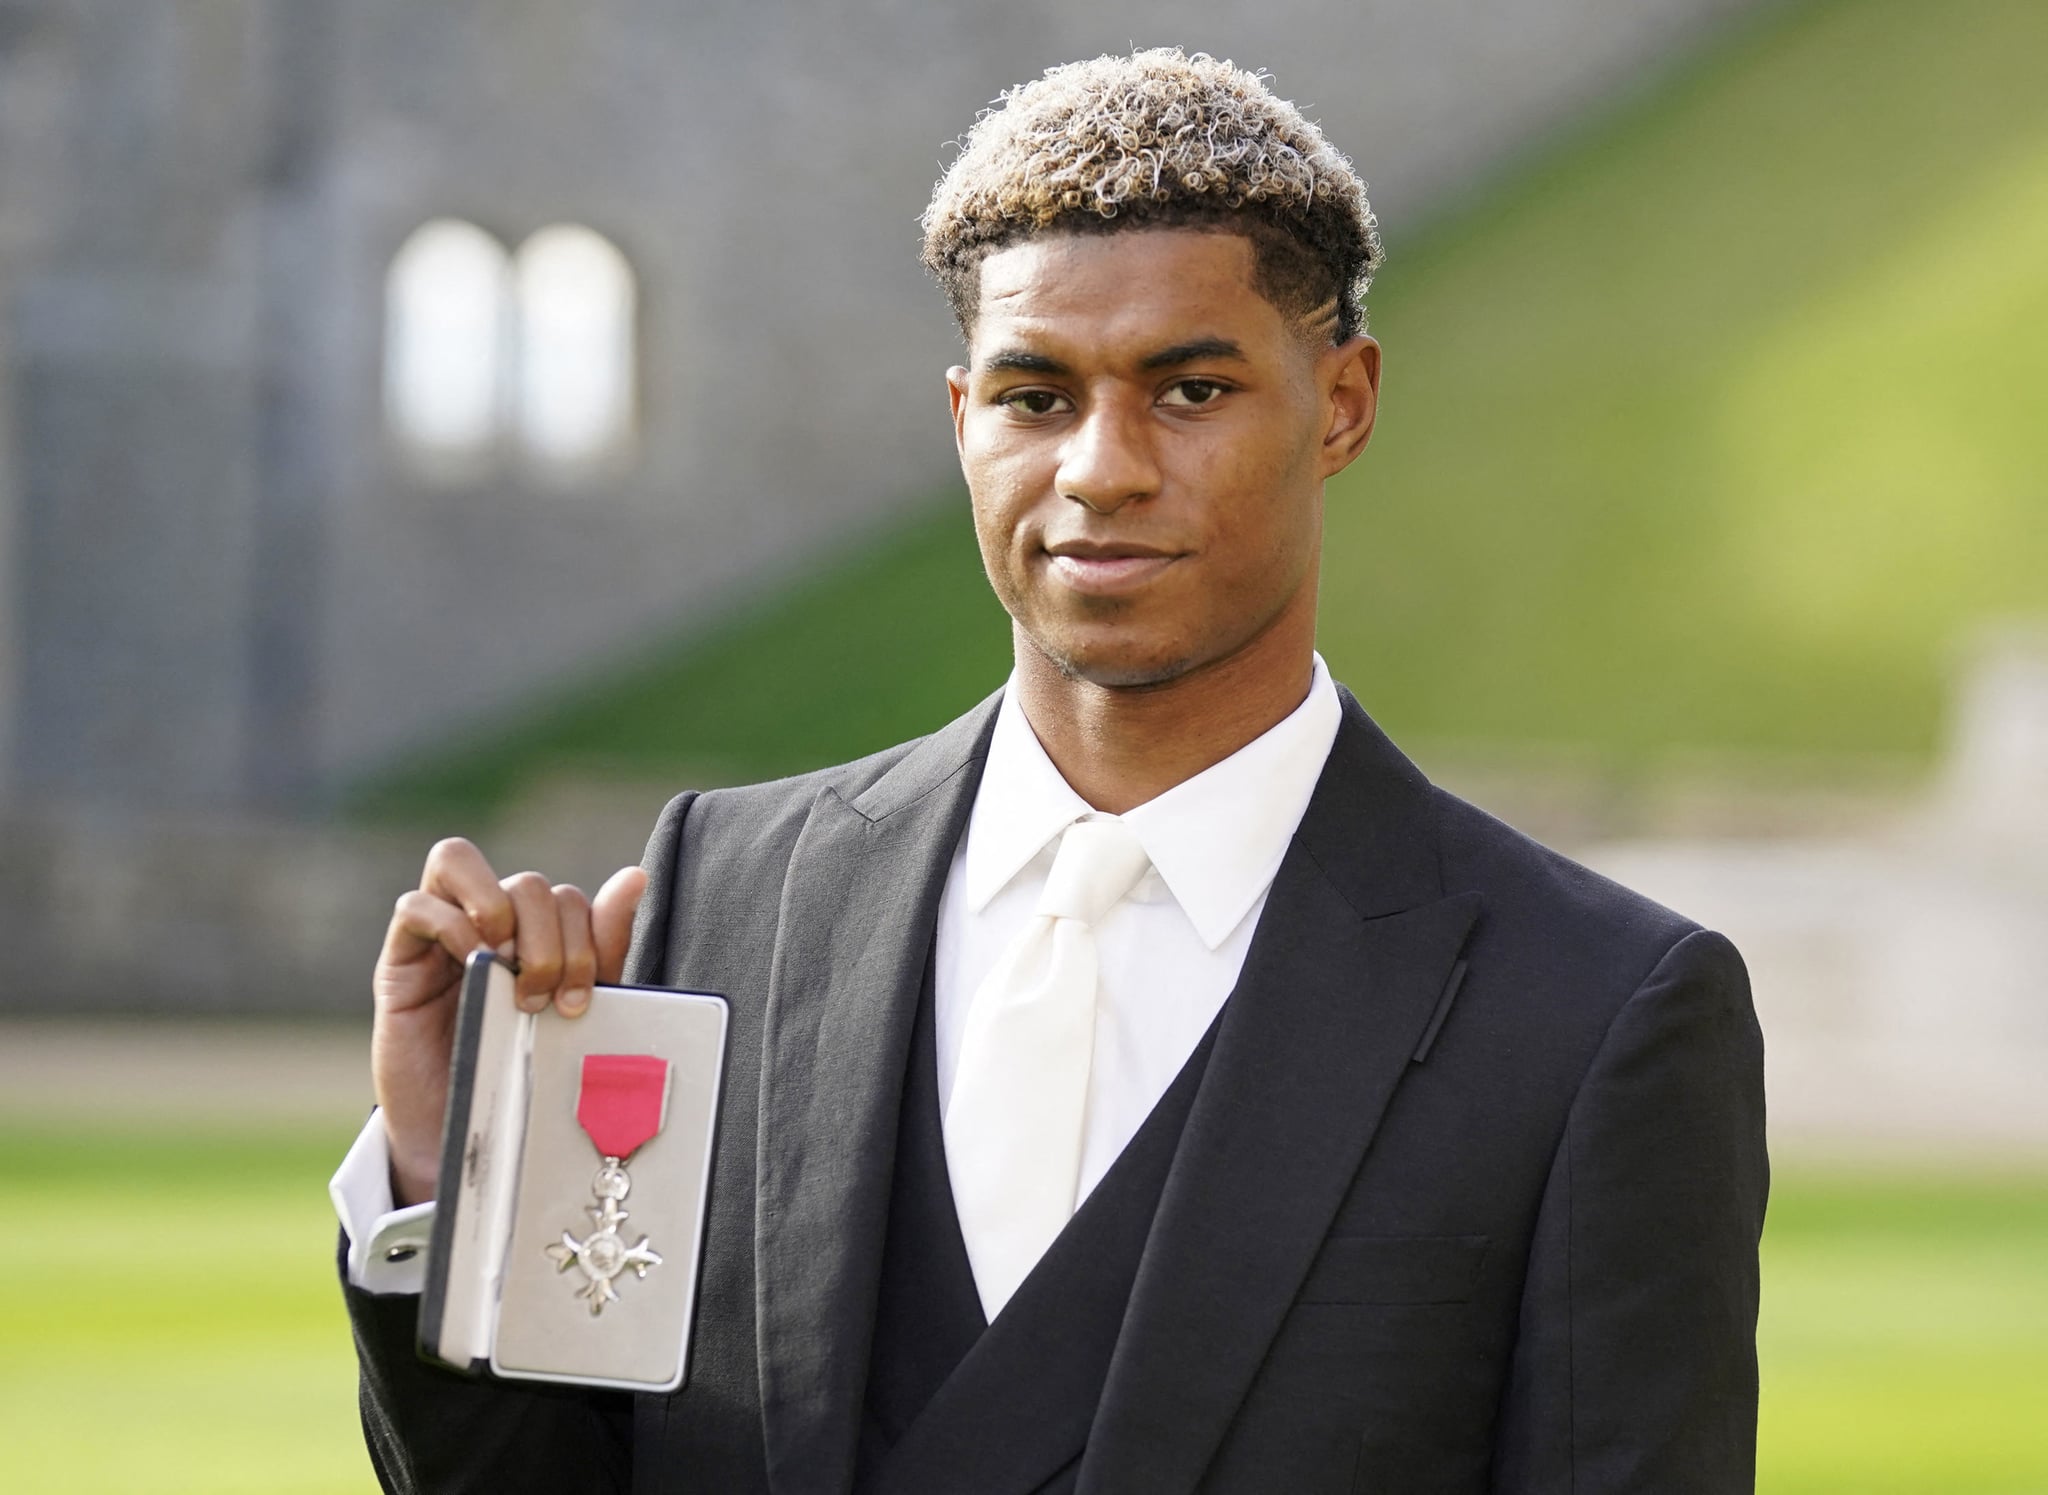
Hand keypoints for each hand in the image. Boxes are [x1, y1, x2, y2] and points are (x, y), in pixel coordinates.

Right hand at [371, 837, 647, 1206]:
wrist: (468, 1136)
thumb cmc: (522, 1069)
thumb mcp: (573, 1007)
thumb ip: (602, 944)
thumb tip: (635, 876)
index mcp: (535, 934)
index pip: (565, 897)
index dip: (583, 939)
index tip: (579, 1000)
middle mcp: (488, 924)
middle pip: (527, 883)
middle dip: (548, 939)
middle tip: (541, 996)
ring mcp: (439, 935)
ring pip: (457, 858)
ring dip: (498, 907)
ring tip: (506, 964)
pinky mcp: (398, 960)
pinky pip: (414, 906)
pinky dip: (450, 925)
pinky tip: (472, 966)